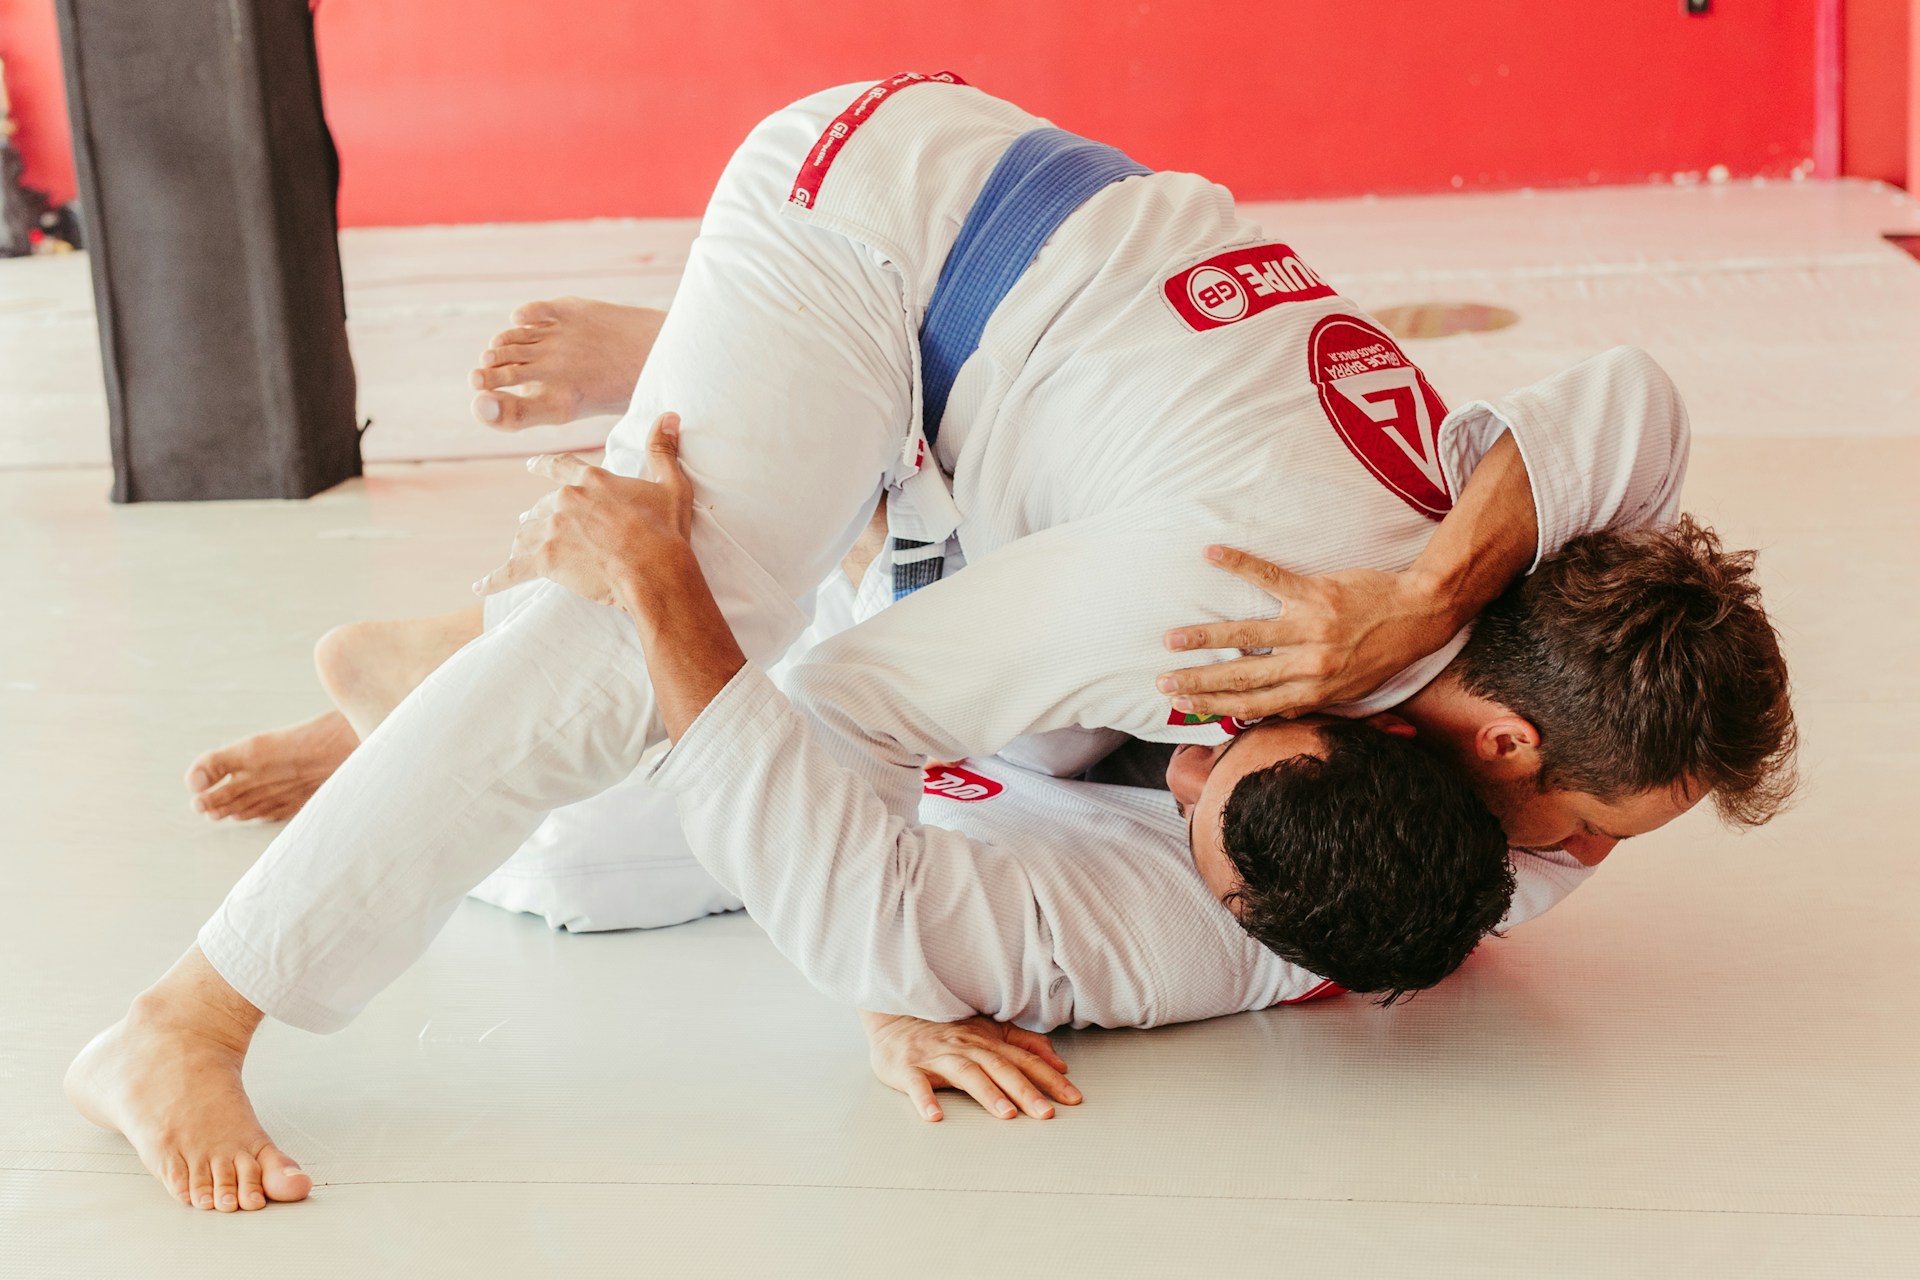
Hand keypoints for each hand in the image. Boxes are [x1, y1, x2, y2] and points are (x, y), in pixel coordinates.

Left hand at [473, 412, 692, 607]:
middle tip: (535, 528)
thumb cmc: (665, 530)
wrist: (654, 569)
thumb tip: (670, 415)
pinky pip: (512, 571)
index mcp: (592, 480)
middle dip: (538, 517)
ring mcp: (552, 529)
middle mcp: (566, 499)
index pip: (559, 467)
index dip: (544, 466)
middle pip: (540, 506)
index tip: (531, 466)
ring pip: (526, 535)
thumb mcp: (670, 484)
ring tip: (519, 555)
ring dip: (523, 544)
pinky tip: (482, 586)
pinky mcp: (545, 560)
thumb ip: (663, 449)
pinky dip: (496, 579)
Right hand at [863, 1012, 1082, 1121]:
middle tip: (1047, 1114)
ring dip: (987, 1094)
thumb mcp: (986, 1031)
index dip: (1050, 1079)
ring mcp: (936, 1058)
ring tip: (1006, 1114)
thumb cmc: (945, 1030)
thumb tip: (1058, 1062)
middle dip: (1026, 1091)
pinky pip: (916, 1085)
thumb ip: (1023, 1044)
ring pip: (966, 1074)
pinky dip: (924, 1100)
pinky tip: (935, 1117)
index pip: (1024, 1061)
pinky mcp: (907, 1068)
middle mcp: (966, 1048)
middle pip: (1001, 1068)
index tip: (1074, 1099)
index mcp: (986, 1043)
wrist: (894, 1016)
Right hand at [1155, 545, 1457, 719]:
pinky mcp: (1316, 594)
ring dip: (1205, 637)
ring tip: (1172, 639)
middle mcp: (1309, 665)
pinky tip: (1211, 554)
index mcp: (1315, 692)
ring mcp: (1311, 628)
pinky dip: (1239, 565)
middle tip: (1163, 681)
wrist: (1421, 616)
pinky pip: (1270, 578)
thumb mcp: (1349, 692)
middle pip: (1241, 675)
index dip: (1213, 705)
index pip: (1252, 703)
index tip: (1183, 705)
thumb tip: (1265, 712)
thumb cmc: (1383, 655)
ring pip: (1247, 634)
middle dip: (1198, 680)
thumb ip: (1307, 701)